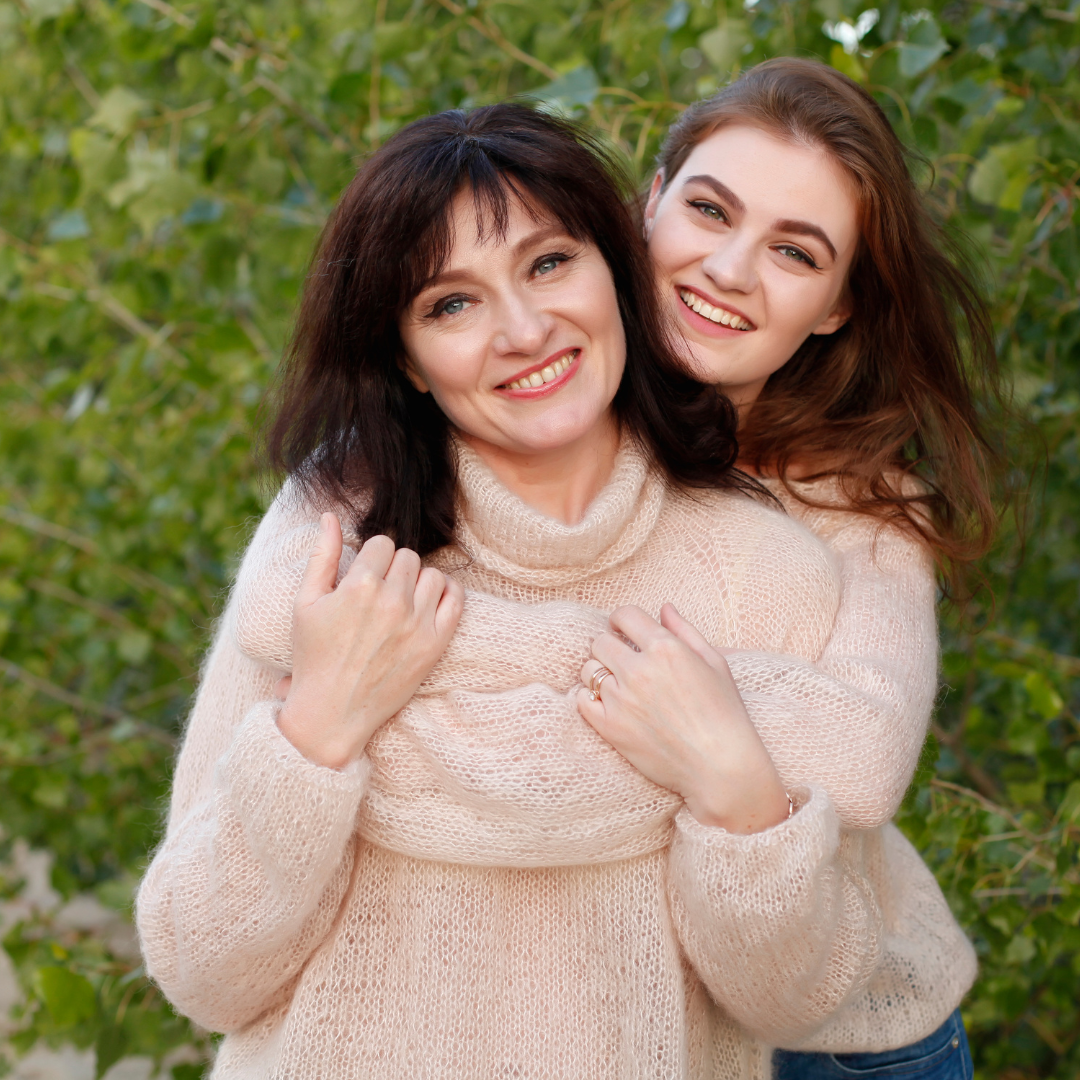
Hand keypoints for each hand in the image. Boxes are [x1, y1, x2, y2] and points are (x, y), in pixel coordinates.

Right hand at [276, 513, 463, 768]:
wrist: (332, 713)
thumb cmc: (313, 656)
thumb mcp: (306, 602)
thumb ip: (323, 555)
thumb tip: (330, 515)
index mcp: (360, 587)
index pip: (382, 543)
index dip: (371, 558)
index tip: (363, 576)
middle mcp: (393, 602)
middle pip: (407, 556)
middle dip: (392, 569)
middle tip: (378, 592)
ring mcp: (418, 624)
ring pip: (432, 574)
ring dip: (417, 582)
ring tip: (400, 601)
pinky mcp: (435, 644)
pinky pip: (457, 598)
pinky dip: (447, 593)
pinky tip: (427, 603)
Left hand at [576, 603, 789, 833]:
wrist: (721, 767)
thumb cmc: (725, 714)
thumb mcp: (714, 663)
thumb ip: (685, 631)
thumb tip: (663, 608)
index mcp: (666, 649)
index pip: (625, 615)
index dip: (622, 620)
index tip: (624, 630)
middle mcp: (639, 670)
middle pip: (600, 641)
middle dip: (611, 645)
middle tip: (623, 660)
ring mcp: (621, 699)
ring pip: (589, 669)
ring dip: (600, 672)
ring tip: (618, 684)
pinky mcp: (610, 727)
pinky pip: (582, 700)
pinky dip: (592, 699)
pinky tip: (610, 705)